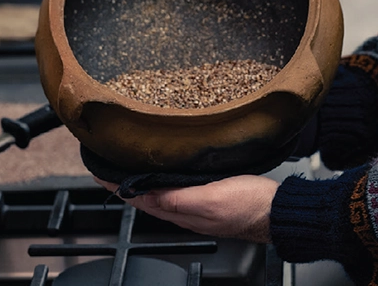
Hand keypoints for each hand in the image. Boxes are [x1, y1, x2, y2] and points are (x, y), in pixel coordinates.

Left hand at [96, 175, 279, 242]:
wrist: (278, 211)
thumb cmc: (250, 205)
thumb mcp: (211, 199)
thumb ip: (179, 198)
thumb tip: (148, 194)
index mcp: (181, 212)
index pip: (139, 199)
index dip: (117, 186)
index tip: (99, 172)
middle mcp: (185, 210)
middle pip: (146, 196)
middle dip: (125, 182)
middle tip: (108, 165)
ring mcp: (198, 204)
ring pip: (160, 192)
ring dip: (142, 180)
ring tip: (129, 165)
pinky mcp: (211, 196)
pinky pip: (177, 188)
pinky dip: (163, 179)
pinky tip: (166, 169)